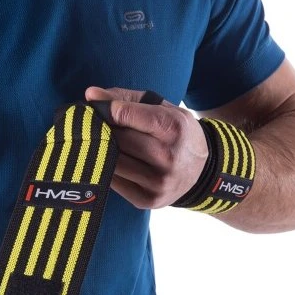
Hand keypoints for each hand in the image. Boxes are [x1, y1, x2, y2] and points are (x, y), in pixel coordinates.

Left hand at [85, 86, 208, 208]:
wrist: (203, 170)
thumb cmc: (177, 133)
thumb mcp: (162, 108)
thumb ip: (126, 99)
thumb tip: (90, 94)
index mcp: (173, 128)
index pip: (126, 114)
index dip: (106, 109)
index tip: (95, 106)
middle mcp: (167, 157)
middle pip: (117, 139)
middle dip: (103, 130)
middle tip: (96, 124)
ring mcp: (158, 182)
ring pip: (112, 161)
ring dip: (103, 151)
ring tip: (105, 143)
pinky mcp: (147, 200)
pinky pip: (113, 181)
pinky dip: (108, 169)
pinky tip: (113, 162)